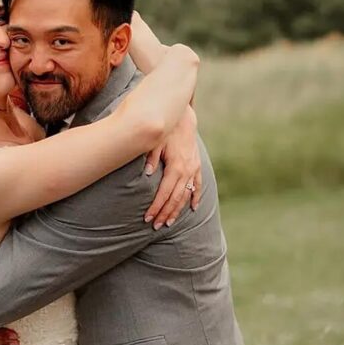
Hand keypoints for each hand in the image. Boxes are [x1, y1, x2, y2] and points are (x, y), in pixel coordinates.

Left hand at [143, 106, 201, 228]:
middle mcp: (187, 170)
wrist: (183, 118)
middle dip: (165, 213)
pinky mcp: (197, 165)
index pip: (165, 193)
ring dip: (177, 210)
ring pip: (186, 195)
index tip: (148, 218)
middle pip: (175, 198)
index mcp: (176, 166)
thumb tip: (146, 174)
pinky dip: (195, 197)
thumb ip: (151, 157)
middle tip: (156, 225)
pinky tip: (193, 208)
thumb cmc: (166, 130)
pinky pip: (197, 185)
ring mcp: (193, 169)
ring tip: (169, 222)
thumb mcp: (156, 141)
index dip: (156, 207)